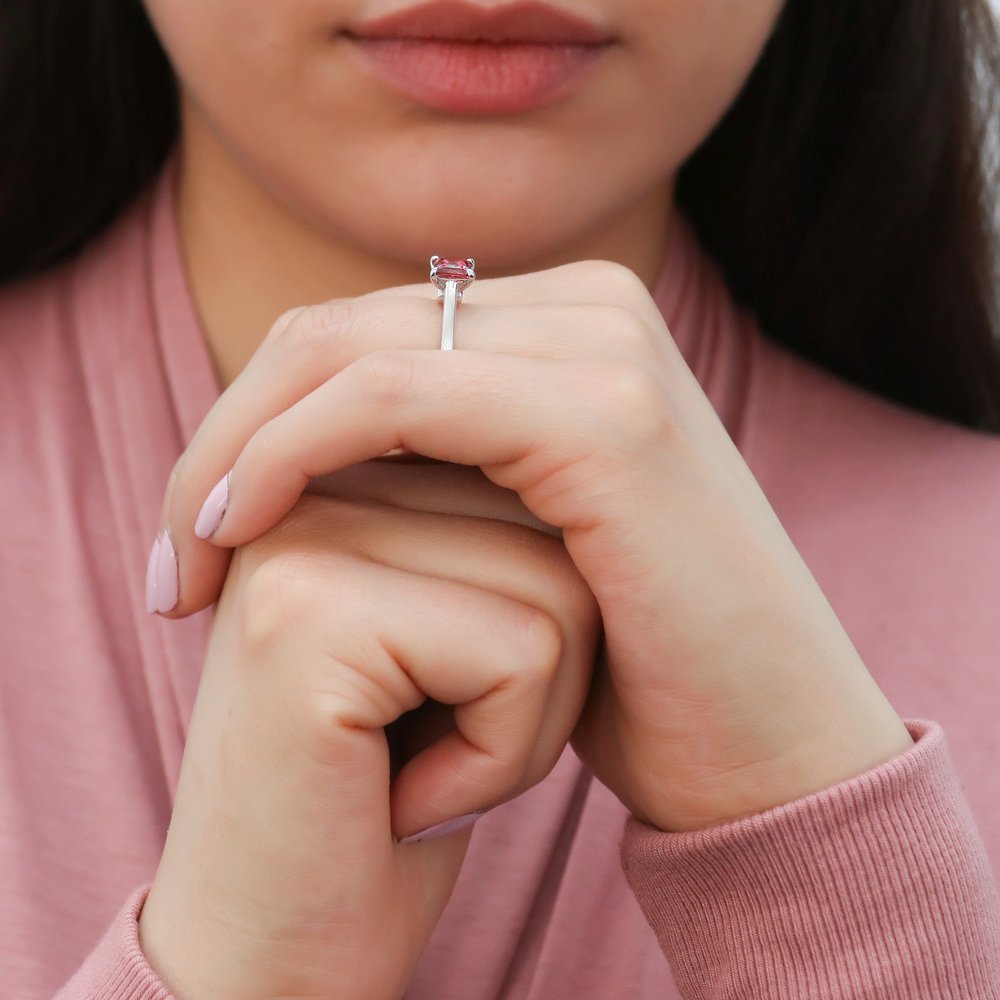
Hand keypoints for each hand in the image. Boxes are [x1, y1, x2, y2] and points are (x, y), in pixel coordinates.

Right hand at [139, 493, 599, 999]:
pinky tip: (403, 797)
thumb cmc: (383, 805)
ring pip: (558, 590)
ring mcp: (301, 539)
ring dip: (525, 722)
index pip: (534, 488)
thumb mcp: (447, 644)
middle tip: (426, 749)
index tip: (437, 704)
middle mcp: (311, 488)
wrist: (272, 955)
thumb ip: (484, 540)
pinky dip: (500, 757)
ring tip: (418, 767)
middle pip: (553, 533)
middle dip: (537, 673)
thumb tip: (571, 477)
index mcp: (343, 481)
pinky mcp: (311, 612)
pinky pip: (523, 654)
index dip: (538, 626)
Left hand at [154, 259, 911, 832]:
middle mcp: (590, 310)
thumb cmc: (633, 672)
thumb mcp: (517, 550)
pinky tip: (239, 528)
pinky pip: (390, 395)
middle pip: (338, 330)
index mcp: (567, 330)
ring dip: (236, 447)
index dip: (254, 422)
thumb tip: (315, 458)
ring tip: (188, 561)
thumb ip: (442, 476)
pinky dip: (291, 452)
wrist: (765, 747)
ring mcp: (604, 347)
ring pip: (346, 349)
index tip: (197, 540)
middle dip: (225, 433)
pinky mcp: (602, 412)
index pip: (360, 336)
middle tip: (172, 559)